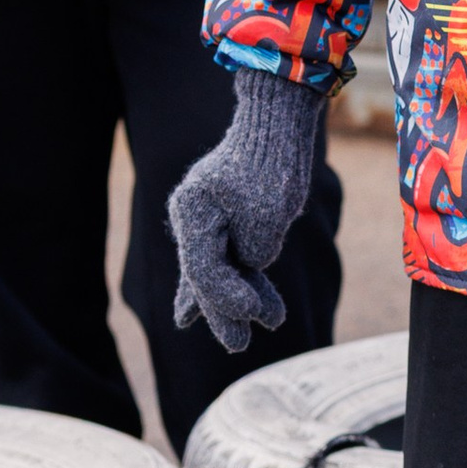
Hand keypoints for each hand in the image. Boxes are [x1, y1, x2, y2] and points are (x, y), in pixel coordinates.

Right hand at [168, 73, 324, 351]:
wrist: (276, 122)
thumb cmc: (272, 163)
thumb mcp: (269, 214)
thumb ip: (255, 251)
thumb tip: (250, 267)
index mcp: (192, 212)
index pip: (204, 270)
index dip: (228, 297)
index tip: (256, 314)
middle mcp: (190, 216)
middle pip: (203, 275)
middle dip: (223, 311)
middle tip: (240, 345)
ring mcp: (203, 218)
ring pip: (214, 269)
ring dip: (235, 298)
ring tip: (250, 331)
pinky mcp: (220, 219)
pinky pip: (217, 259)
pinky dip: (224, 281)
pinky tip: (195, 313)